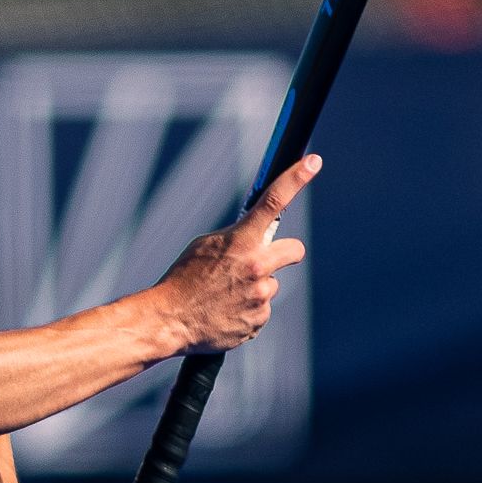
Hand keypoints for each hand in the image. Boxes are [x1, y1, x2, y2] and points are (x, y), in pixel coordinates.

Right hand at [156, 155, 315, 354]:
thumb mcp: (204, 246)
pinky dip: (247, 310)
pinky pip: (262, 308)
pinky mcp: (259, 320)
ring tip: (226, 295)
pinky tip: (226, 311)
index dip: (296, 178)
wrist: (168, 321)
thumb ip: (235, 237)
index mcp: (240, 242)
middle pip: (294, 249)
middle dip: (283, 253)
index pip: (273, 202)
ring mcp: (260, 296)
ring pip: (272, 283)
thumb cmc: (183, 279)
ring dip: (256, 286)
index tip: (313, 162)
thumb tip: (257, 234)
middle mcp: (256, 267)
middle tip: (262, 260)